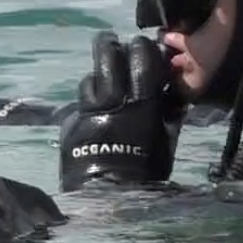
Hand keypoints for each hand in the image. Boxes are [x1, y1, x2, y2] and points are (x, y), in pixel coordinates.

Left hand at [58, 31, 184, 190]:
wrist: (110, 200)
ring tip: (103, 83)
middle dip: (110, 45)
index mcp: (141, 105)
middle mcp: (112, 102)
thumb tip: (172, 93)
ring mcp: (87, 111)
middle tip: (112, 42)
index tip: (142, 44)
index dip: (142, 47)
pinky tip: (93, 111)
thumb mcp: (166, 142)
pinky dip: (88, 104)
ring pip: (90, 78)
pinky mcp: (70, 124)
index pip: (142, 60)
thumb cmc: (147, 174)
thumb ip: (168, 114)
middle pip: (107, 57)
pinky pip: (79, 104)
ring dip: (98, 77)